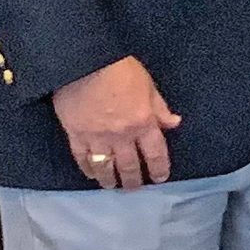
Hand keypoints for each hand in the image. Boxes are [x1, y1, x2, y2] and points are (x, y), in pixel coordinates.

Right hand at [51, 56, 179, 188]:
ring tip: (112, 185)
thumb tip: (173, 123)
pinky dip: (88, 169)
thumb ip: (159, 108)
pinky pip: (82, 158)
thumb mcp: (148, 85)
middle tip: (134, 187)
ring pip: (106, 167)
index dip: (159, 169)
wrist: (83, 62)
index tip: (159, 178)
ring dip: (110, 180)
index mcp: (143, 122)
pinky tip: (92, 174)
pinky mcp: (75, 135)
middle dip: (133, 180)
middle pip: (130, 165)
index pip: (156, 153)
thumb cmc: (119, 68)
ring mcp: (98, 137)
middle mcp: (122, 135)